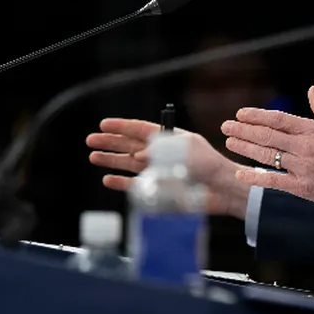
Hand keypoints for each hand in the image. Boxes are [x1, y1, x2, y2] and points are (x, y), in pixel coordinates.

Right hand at [86, 118, 250, 217]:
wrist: (222, 189)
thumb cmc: (210, 165)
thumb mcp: (187, 149)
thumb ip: (161, 150)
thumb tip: (138, 155)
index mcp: (169, 138)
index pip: (141, 129)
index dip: (122, 126)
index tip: (104, 124)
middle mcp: (162, 153)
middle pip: (130, 145)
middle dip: (111, 142)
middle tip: (91, 140)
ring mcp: (160, 171)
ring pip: (129, 164)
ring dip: (112, 160)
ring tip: (93, 156)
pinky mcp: (161, 189)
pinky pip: (136, 185)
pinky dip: (122, 182)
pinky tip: (108, 179)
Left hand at [221, 86, 313, 212]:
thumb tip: (312, 89)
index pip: (278, 119)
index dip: (257, 116)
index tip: (240, 114)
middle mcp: (305, 147)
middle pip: (268, 136)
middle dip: (244, 130)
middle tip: (226, 126)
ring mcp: (303, 168)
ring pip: (268, 156)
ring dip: (246, 148)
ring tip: (230, 142)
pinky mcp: (303, 188)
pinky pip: (274, 181)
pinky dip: (256, 177)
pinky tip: (241, 172)